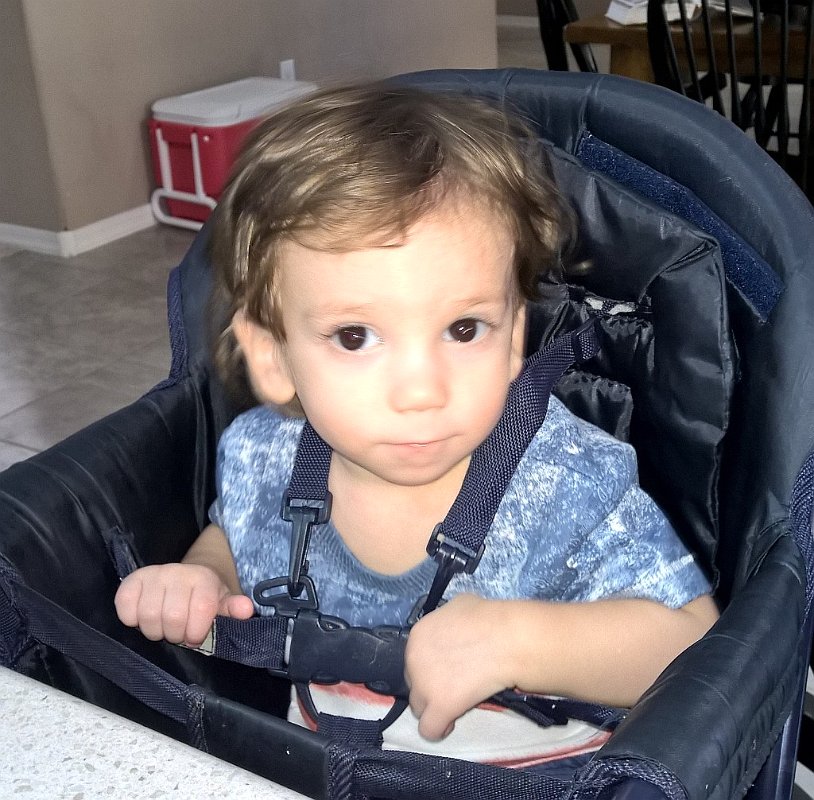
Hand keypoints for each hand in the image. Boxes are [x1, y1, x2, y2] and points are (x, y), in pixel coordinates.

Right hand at [114, 563, 253, 646]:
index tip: (196, 637)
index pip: (201, 610)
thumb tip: (246, 610)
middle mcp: (177, 572)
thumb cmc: (203, 598)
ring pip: (148, 617)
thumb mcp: (222, 603)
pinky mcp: (131, 581)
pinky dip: (133, 620)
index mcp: (202, 578)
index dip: (197, 632)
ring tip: (163, 627)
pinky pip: (125, 609)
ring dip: (155, 631)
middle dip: (176, 635)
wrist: (183, 579)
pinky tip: (144, 618)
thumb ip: (233, 609)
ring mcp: (153, 575)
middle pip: (172, 618)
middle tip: (178, 633)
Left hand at [404, 593, 516, 740]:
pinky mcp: (439, 707)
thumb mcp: (460, 606)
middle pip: (414, 682)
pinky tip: (451, 722)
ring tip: (455, 704)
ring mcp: (424, 685)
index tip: (449, 668)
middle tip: (456, 684)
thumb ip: (447, 619)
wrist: (506, 639)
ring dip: (435, 706)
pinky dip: (439, 728)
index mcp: (418, 635)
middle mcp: (413, 659)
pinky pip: (429, 729)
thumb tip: (453, 626)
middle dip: (432, 685)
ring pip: (418, 706)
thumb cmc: (488, 618)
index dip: (432, 666)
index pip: (415, 659)